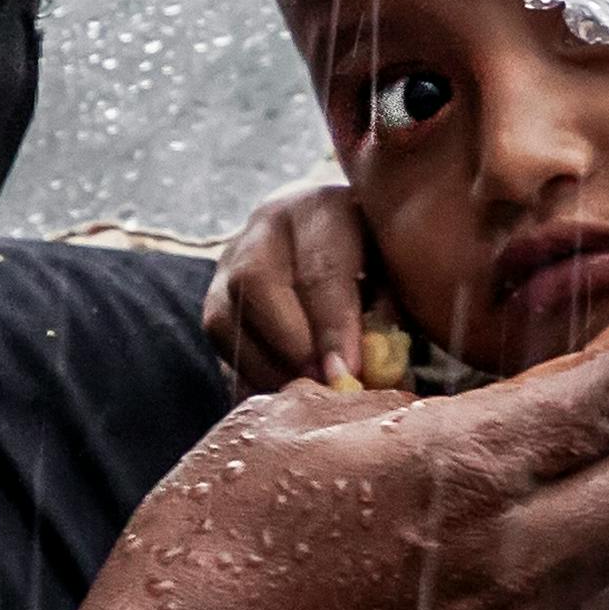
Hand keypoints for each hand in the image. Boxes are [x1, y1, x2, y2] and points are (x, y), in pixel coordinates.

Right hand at [203, 180, 376, 391]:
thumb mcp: (392, 269)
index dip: (332, 327)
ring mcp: (230, 261)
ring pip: (224, 317)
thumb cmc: (375, 257)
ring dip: (263, 367)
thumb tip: (369, 374)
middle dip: (288, 344)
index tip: (347, 374)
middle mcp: (266, 228)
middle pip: (255, 283)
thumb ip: (383, 312)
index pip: (320, 269)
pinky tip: (277, 400)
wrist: (332, 231)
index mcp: (320, 209)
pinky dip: (247, 377)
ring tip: (300, 397)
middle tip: (319, 385)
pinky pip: (219, 344)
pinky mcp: (216, 298)